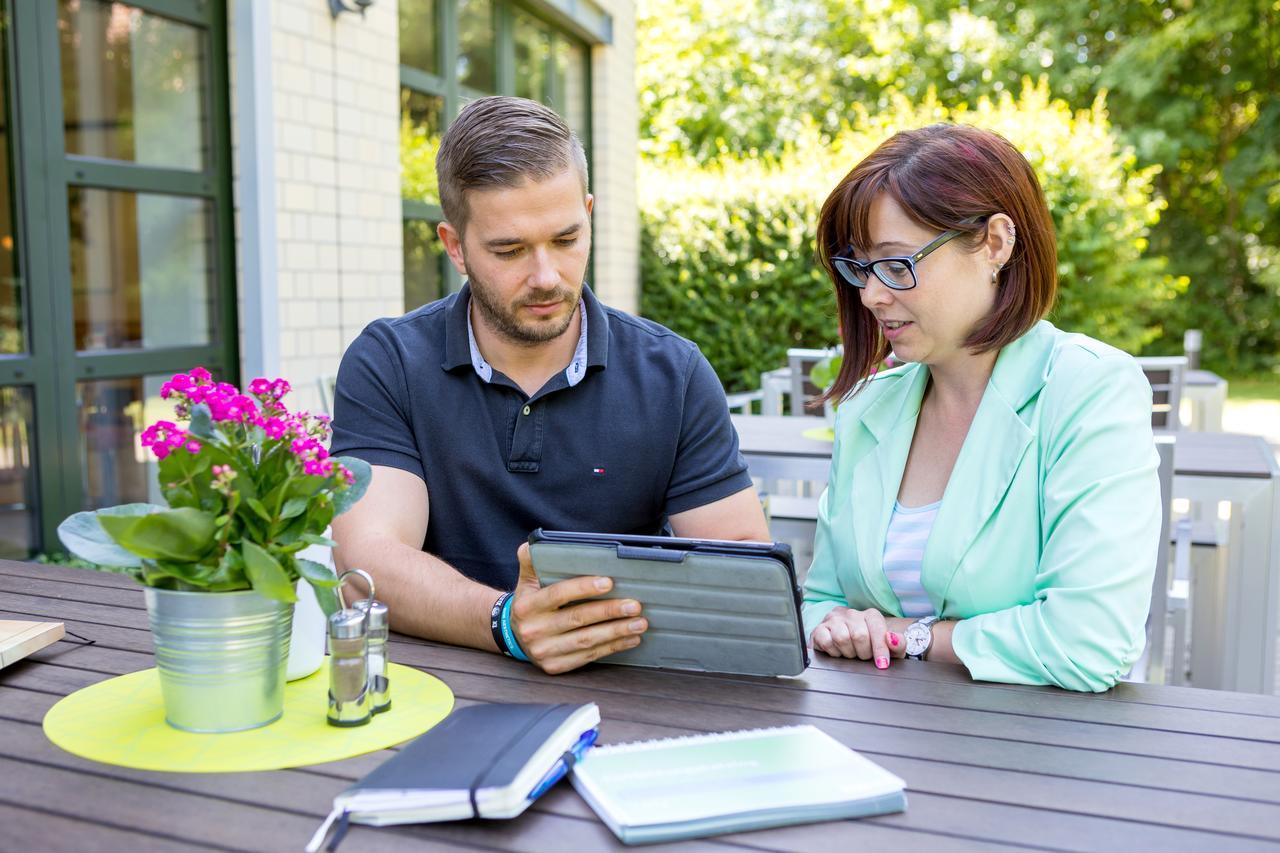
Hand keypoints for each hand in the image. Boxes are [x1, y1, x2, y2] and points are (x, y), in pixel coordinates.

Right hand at [509, 542, 647, 673]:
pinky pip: (588, 656)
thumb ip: (531, 561)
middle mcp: (534, 630)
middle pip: (577, 619)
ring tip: (639, 623)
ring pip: (586, 641)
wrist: (514, 636)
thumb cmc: (529, 603)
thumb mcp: (526, 581)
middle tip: (634, 605)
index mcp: (528, 606)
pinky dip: (612, 648)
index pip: (558, 594)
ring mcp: (544, 651)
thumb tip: (534, 544)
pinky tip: (629, 639)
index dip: (583, 588)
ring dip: (616, 632)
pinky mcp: (555, 667)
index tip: (608, 582)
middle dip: (609, 611)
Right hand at [810, 607, 911, 668]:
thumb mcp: (890, 649)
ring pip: (842, 638)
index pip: (877, 628)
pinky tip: (838, 652)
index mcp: (870, 615)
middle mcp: (851, 614)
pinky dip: (834, 653)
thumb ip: (898, 644)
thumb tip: (892, 639)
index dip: (880, 648)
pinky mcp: (818, 629)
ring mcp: (833, 620)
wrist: (848, 646)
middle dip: (864, 653)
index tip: (882, 664)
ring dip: (848, 653)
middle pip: (859, 635)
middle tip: (863, 656)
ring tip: (851, 653)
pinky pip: (826, 642)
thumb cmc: (871, 648)